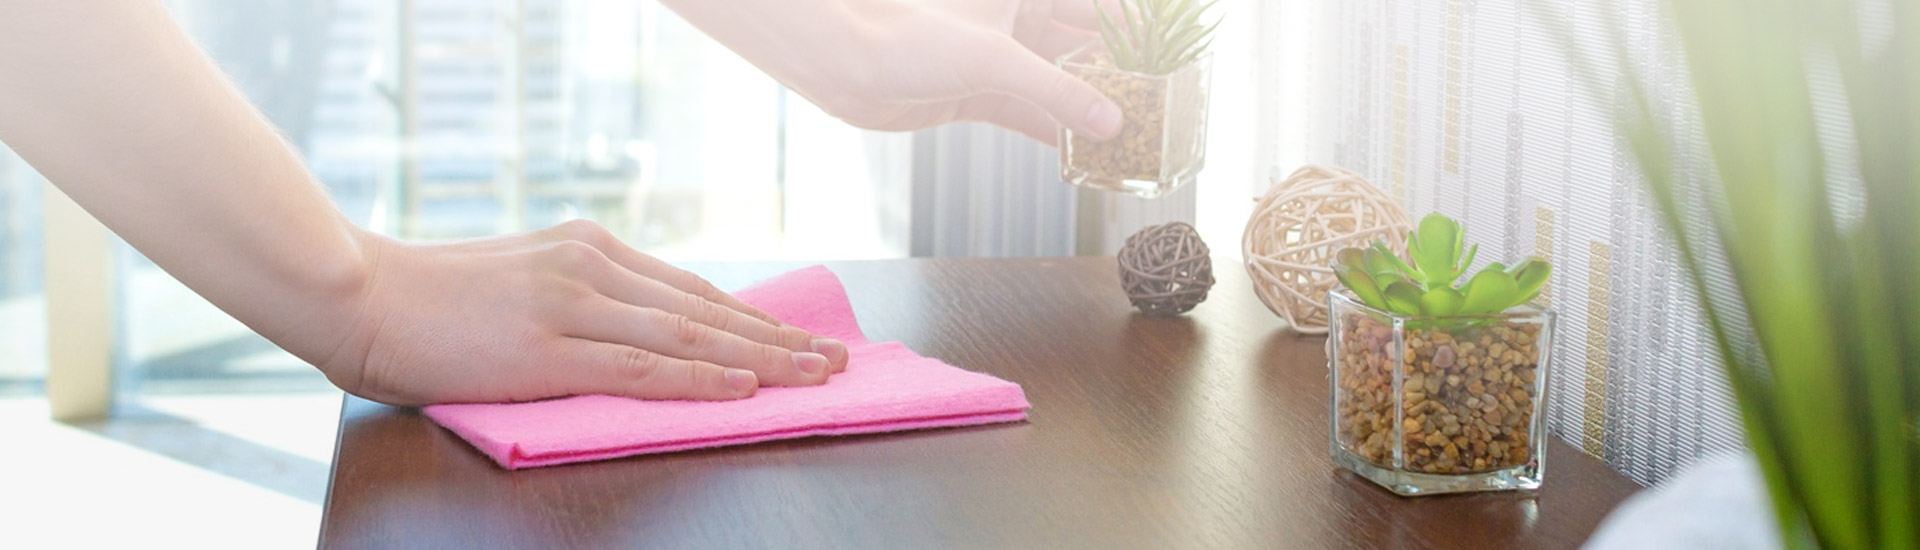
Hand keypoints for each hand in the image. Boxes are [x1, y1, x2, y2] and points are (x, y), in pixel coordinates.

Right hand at [313, 220, 848, 405]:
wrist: (361, 294)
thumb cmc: (434, 298)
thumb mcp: (524, 279)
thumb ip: (581, 297)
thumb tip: (639, 327)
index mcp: (590, 248)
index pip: (692, 291)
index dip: (753, 319)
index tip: (799, 337)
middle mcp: (593, 267)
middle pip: (706, 312)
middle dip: (777, 339)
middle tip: (834, 359)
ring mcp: (573, 305)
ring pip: (689, 339)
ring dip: (760, 360)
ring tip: (812, 376)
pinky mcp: (549, 348)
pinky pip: (641, 368)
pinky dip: (699, 380)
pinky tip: (741, 389)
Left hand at [664, 0, 1124, 145]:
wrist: (844, 63)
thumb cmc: (909, 36)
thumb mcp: (995, 61)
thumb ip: (1059, 91)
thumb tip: (1112, 123)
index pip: (1097, 7)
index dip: (1135, 29)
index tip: (1172, 57)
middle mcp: (1014, 20)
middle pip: (1084, 45)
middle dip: (1120, 73)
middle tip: (1161, 105)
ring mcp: (996, 58)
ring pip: (1059, 82)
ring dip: (1091, 108)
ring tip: (1132, 135)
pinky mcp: (976, 93)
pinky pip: (1030, 112)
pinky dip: (1056, 131)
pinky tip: (1086, 153)